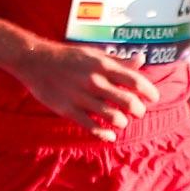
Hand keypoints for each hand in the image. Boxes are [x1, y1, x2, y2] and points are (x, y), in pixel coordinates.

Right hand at [14, 40, 159, 140]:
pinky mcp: (68, 110)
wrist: (35, 61)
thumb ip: (118, 61)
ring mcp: (80, 97)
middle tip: (138, 111)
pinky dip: (105, 134)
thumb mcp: (94, 54)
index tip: (154, 98)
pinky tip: (110, 135)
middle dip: (138, 110)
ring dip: (122, 122)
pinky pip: (91, 127)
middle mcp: (94, 81)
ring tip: (122, 120)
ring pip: (112, 117)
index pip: (135, 80)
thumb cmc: (69, 57)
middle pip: (128, 102)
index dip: (149, 91)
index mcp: (103, 66)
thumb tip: (141, 59)